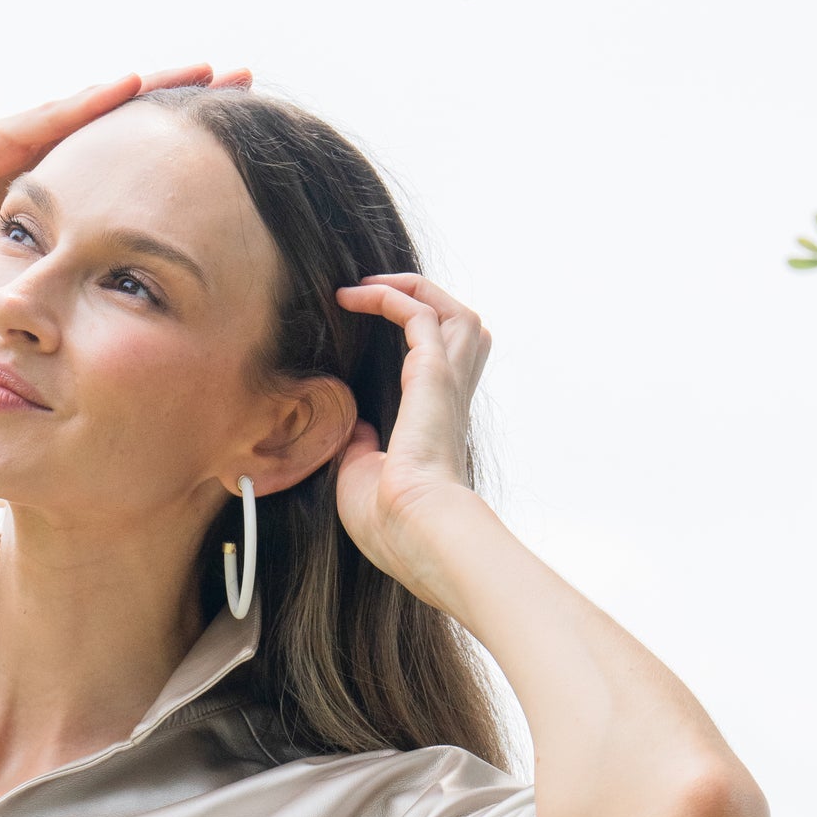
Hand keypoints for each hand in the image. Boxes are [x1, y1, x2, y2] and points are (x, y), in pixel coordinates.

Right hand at [0, 65, 251, 311]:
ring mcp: (22, 142)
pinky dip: (94, 102)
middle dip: (186, 100)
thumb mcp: (38, 281)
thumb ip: (79, 284)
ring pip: (100, 107)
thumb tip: (137, 322)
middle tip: (247, 81)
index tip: (245, 140)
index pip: (135, 164)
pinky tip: (136, 86)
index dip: (184, 150)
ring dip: (154, 86)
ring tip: (207, 71)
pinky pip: (52, 118)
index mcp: (66, 194)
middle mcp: (51, 159)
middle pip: (130, 122)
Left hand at [332, 274, 492, 600]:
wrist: (414, 531)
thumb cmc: (390, 523)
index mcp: (438, 427)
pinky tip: (353, 296)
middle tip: (378, 295)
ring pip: (454, 311)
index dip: (416, 344)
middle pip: (464, 330)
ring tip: (369, 285)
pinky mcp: (435, 373)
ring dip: (414, 288)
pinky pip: (418, 312)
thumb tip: (352, 427)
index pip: (443, 370)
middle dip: (427, 301)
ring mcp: (448, 384)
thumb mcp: (362, 478)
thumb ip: (359, 446)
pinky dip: (389, 295)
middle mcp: (452, 401)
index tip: (368, 336)